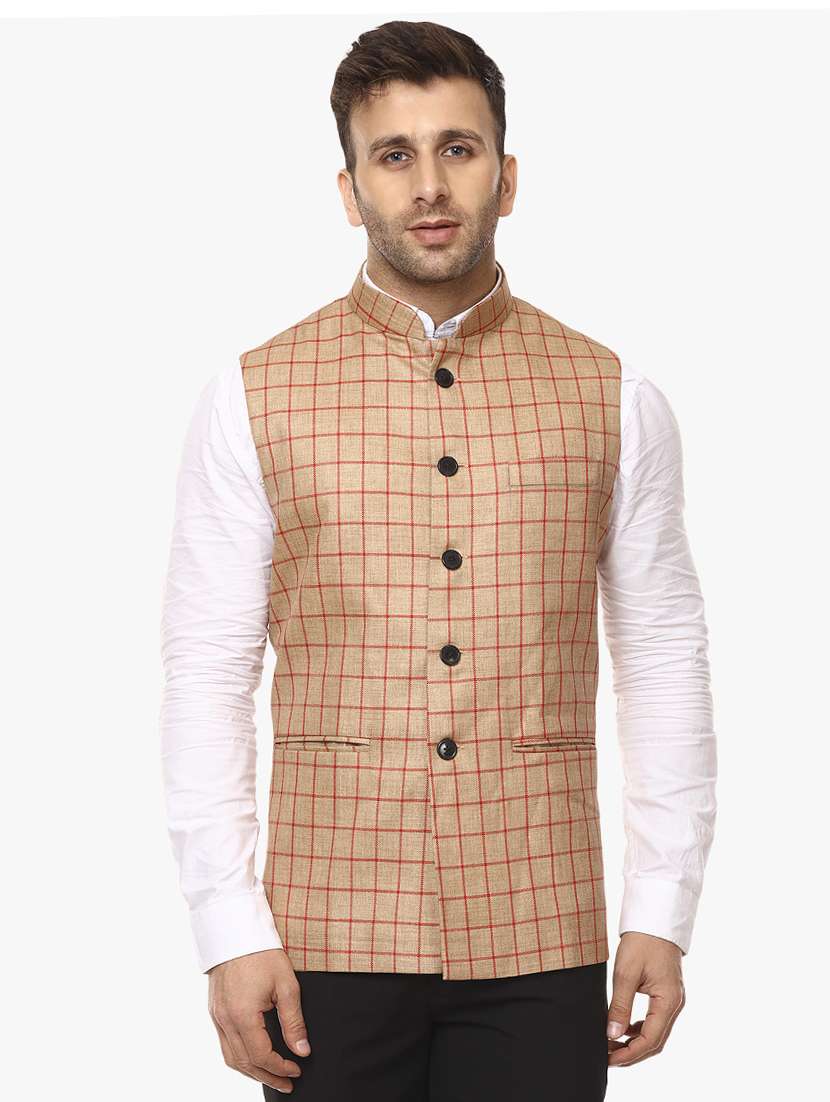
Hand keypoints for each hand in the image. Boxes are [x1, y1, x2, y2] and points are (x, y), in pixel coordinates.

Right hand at [207, 947, 310, 1092]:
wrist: (236, 929)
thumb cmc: (263, 953)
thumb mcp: (286, 985)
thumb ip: (294, 1021)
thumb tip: (302, 1050)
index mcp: (243, 1015)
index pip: (261, 1055)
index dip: (280, 1067)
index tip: (297, 1068)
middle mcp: (225, 1020)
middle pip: (244, 1063)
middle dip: (267, 1076)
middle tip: (287, 1083)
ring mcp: (216, 1016)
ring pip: (231, 1057)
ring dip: (251, 1071)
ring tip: (271, 1075)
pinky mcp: (214, 1010)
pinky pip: (224, 1044)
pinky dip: (239, 1057)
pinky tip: (254, 1056)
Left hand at [606, 931, 685, 1066]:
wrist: (655, 918)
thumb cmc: (642, 941)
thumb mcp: (626, 973)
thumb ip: (620, 1006)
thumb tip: (612, 1034)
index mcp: (668, 1001)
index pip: (650, 1040)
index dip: (629, 1054)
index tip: (608, 1058)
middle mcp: (675, 1004)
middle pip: (655, 1041)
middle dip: (632, 1053)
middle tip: (607, 1057)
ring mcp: (673, 999)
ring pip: (656, 1032)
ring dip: (635, 1043)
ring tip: (611, 1045)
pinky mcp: (667, 994)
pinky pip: (655, 1020)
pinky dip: (639, 1029)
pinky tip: (623, 1028)